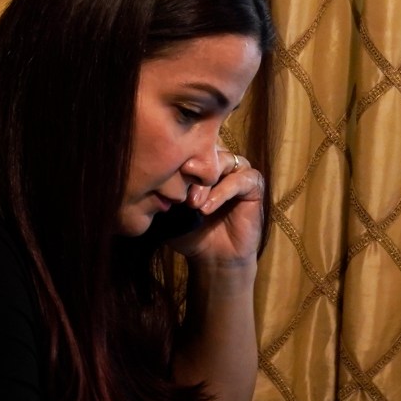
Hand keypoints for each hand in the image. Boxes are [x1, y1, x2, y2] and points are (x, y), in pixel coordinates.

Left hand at [166, 146, 262, 268]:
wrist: (212, 257)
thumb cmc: (188, 230)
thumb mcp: (168, 209)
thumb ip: (161, 190)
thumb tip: (146, 176)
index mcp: (198, 159)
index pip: (187, 143)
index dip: (174, 155)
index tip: (160, 175)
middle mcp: (218, 160)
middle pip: (205, 150)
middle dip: (190, 169)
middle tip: (177, 191)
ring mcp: (237, 170)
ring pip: (222, 162)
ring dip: (205, 182)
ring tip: (192, 204)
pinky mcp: (253, 184)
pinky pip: (241, 179)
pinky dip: (222, 192)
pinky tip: (206, 208)